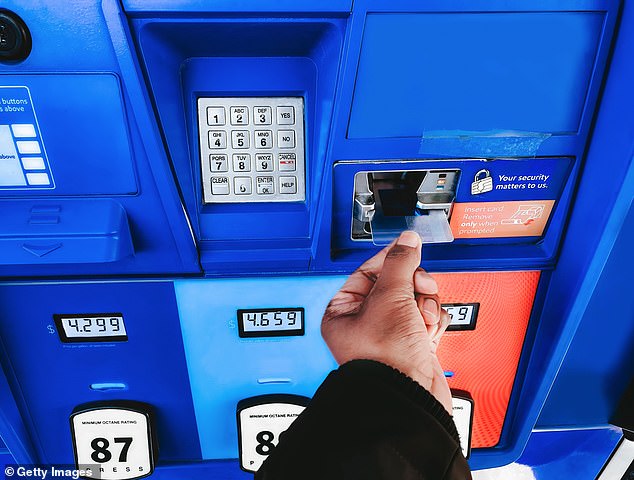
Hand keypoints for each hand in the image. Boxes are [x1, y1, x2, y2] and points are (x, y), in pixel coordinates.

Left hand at [321, 231, 451, 412]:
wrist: (410, 396)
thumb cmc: (385, 358)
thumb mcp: (390, 296)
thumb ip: (401, 263)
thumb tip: (408, 241)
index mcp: (344, 311)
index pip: (368, 271)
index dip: (390, 259)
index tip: (408, 247)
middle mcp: (365, 322)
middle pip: (397, 283)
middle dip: (413, 286)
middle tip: (418, 289)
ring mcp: (391, 334)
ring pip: (416, 299)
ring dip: (424, 306)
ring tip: (421, 320)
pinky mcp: (413, 344)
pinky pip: (428, 318)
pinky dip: (433, 323)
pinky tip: (428, 333)